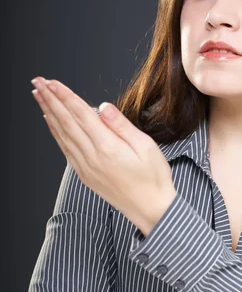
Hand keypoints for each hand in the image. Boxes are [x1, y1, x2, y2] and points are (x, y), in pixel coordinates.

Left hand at [30, 76, 175, 231]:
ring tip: (39, 96)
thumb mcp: (146, 147)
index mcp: (108, 147)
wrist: (151, 209)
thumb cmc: (153, 178)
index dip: (66, 96)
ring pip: (62, 134)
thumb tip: (103, 107)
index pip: (82, 114)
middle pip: (66, 122)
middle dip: (51, 100)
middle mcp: (92, 157)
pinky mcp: (85, 175)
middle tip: (38, 82)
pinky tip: (51, 122)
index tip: (53, 82)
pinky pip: (65, 149)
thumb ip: (122, 126)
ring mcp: (86, 167)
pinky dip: (55, 133)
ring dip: (49, 113)